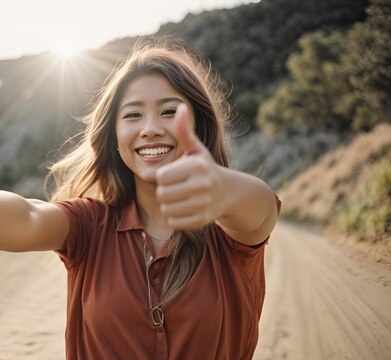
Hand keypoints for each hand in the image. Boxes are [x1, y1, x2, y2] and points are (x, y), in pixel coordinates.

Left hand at [155, 103, 225, 228]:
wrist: (230, 193)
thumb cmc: (205, 168)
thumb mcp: (196, 149)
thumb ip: (184, 131)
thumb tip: (179, 107)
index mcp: (197, 166)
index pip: (161, 176)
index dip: (164, 176)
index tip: (174, 175)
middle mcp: (202, 185)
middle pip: (162, 194)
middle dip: (165, 192)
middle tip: (176, 188)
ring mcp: (204, 204)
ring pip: (166, 209)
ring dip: (169, 205)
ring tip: (180, 198)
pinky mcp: (202, 220)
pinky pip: (173, 221)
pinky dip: (175, 217)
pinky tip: (186, 208)